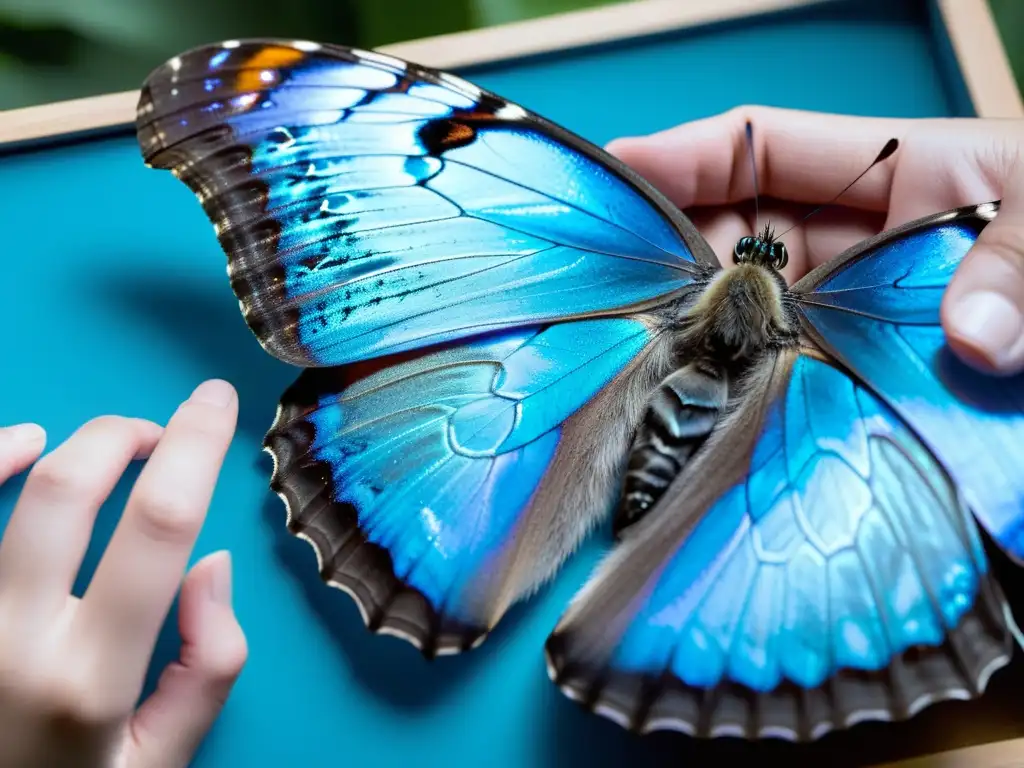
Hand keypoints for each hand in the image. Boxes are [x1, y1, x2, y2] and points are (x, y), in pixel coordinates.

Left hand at [0, 380, 246, 767]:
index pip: (157, 526)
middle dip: (130, 433)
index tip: (216, 403)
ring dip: (73, 443)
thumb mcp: (161, 761)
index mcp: (90, 677)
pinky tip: (22, 440)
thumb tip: (209, 563)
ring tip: (115, 445)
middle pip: (71, 487)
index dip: (196, 446)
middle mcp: (13, 640)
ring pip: (2, 489)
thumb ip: (207, 667)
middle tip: (165, 432)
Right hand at [607, 106, 1023, 374]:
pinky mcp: (876, 375)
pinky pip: (802, 377)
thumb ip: (1023, 260)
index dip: (685, 155)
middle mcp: (865, 244)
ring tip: (654, 360)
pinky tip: (725, 413)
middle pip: (742, 237)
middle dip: (679, 259)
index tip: (617, 171)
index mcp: (899, 172)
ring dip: (714, 335)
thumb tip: (975, 333)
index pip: (763, 147)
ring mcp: (864, 314)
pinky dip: (762, 392)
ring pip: (760, 314)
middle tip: (619, 295)